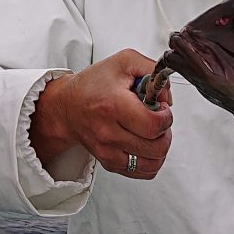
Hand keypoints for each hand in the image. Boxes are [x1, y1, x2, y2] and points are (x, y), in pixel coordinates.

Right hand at [29, 48, 173, 179]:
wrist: (66, 106)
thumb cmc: (94, 84)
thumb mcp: (124, 61)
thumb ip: (152, 70)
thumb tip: (166, 96)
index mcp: (114, 105)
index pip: (154, 125)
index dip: (166, 117)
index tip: (161, 108)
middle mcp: (109, 132)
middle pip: (157, 147)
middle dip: (166, 132)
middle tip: (157, 119)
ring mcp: (108, 151)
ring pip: (153, 163)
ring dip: (160, 148)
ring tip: (151, 132)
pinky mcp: (109, 163)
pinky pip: (143, 172)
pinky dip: (151, 161)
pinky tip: (145, 144)